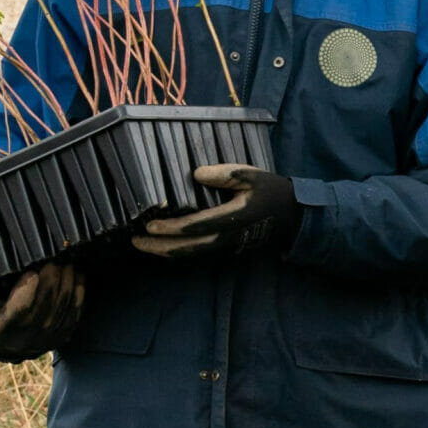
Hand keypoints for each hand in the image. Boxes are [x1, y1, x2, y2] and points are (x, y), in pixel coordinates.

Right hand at [0, 257, 85, 361]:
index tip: (31, 271)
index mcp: (2, 330)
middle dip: (51, 280)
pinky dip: (78, 293)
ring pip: (62, 309)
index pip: (19, 311)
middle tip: (54, 258)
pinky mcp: (59, 337)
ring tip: (66, 261)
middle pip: (45, 307)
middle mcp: (26, 338)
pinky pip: (73, 314)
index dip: (27, 292)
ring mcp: (45, 339)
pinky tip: (77, 274)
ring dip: (66, 283)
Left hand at [130, 162, 300, 261]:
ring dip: (165, 252)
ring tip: (143, 246)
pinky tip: (164, 247)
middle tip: (135, 242)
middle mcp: (226, 237)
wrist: (292, 218)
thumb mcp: (252, 176)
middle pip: (188, 247)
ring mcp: (226, 245)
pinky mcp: (226, 247)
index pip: (196, 226)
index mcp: (232, 219)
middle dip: (160, 246)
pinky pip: (197, 252)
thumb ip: (225, 174)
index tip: (150, 226)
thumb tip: (196, 174)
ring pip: (191, 253)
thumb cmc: (270, 193)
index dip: (172, 228)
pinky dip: (178, 251)